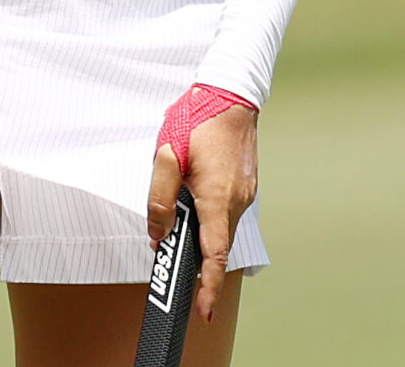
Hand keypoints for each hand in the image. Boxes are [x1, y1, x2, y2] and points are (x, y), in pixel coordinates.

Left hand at [146, 99, 256, 323]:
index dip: (208, 286)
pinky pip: (226, 212)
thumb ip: (159, 197)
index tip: (203, 310)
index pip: (214, 254)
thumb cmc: (198, 119)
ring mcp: (246, 194)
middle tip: (171, 254)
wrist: (230, 94)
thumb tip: (157, 233)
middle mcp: (237, 201)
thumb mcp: (167, 154)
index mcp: (216, 197)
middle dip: (194, 256)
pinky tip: (195, 197)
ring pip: (220, 227)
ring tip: (179, 212)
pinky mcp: (246, 187)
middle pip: (215, 243)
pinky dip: (210, 216)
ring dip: (200, 230)